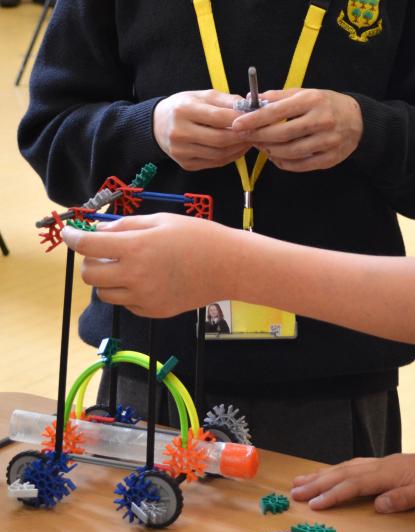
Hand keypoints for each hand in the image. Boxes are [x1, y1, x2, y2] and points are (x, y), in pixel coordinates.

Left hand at [61, 212, 238, 316]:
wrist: (229, 266)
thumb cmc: (198, 236)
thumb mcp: (161, 220)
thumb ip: (126, 226)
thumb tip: (99, 230)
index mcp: (136, 248)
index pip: (89, 245)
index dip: (73, 237)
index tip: (69, 232)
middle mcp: (134, 276)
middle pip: (89, 274)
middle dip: (89, 260)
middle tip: (103, 250)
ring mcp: (143, 297)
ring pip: (104, 292)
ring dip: (106, 278)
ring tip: (125, 265)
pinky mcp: (152, 311)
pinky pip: (126, 303)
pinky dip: (126, 291)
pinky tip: (144, 278)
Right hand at [153, 89, 252, 169]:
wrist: (156, 124)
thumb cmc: (182, 106)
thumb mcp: (201, 95)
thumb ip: (226, 100)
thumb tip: (250, 105)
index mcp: (183, 110)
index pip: (218, 117)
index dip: (240, 119)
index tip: (255, 118)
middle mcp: (180, 132)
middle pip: (220, 139)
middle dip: (242, 137)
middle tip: (256, 132)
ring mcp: (181, 151)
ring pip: (219, 154)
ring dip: (239, 148)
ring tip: (249, 140)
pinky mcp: (185, 164)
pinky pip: (214, 163)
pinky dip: (230, 157)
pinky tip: (237, 148)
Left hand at [230, 88, 362, 171]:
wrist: (358, 121)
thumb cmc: (326, 104)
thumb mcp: (305, 92)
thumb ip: (279, 96)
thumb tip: (252, 100)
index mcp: (312, 100)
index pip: (277, 111)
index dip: (254, 120)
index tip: (237, 124)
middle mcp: (321, 121)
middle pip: (281, 134)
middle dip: (258, 137)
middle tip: (244, 136)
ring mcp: (327, 142)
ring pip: (289, 152)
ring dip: (269, 150)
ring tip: (260, 144)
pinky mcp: (330, 159)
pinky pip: (299, 165)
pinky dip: (282, 162)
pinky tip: (275, 155)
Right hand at [291, 451, 414, 512]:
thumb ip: (404, 498)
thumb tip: (377, 505)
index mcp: (390, 473)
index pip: (355, 484)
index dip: (334, 494)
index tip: (314, 504)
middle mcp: (382, 464)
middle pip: (344, 473)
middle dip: (318, 482)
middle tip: (294, 492)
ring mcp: (382, 462)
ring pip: (346, 467)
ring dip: (323, 474)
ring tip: (301, 481)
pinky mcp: (385, 464)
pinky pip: (354, 465)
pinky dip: (337, 469)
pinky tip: (330, 473)